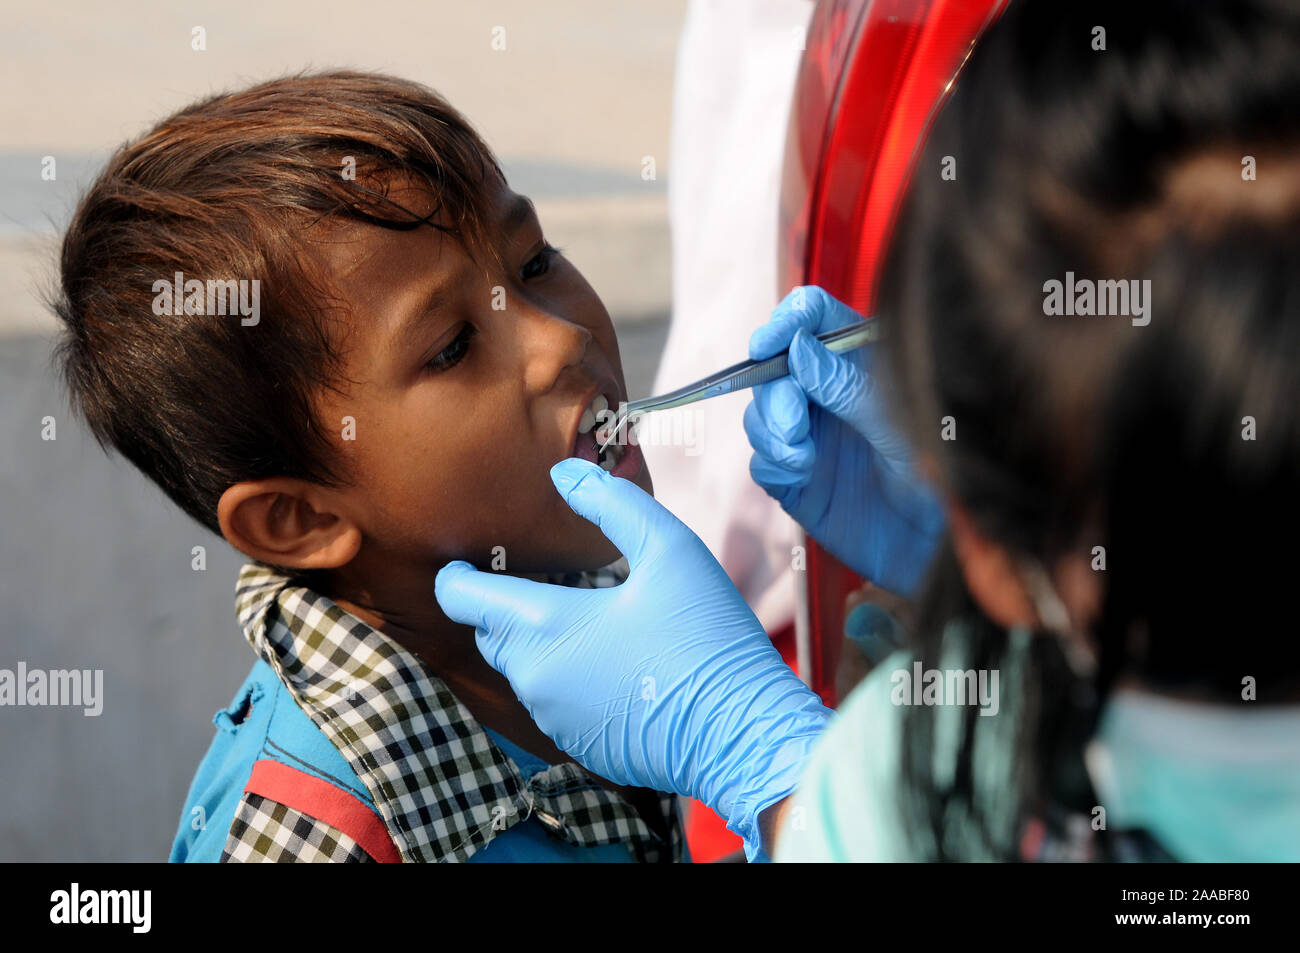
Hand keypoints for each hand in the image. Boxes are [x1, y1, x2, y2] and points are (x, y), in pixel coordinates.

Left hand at [435, 458, 831, 860]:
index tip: (465, 562)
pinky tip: (619, 666)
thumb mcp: (669, 549)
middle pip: (493, 633)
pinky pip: (557, 703)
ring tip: (594, 621)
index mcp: (544, 627)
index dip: (457, 576)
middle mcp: (535, 679)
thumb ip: (611, 503)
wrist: (744, 732)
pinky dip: (572, 680)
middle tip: (552, 583)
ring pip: (525, 669)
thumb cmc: (706, 637)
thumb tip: (564, 474)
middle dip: (507, 607)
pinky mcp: (581, 746)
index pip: (463, 599)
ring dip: (544, 644)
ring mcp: (555, 719)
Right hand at [744, 286, 945, 596]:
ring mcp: (813, 437)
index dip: (788, 321)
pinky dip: (772, 464)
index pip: (815, 318)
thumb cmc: (942, 475)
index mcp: (862, 363)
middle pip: (775, 367)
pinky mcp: (798, 481)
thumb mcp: (899, 422)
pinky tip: (800, 475)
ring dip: (771, 431)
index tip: (770, 342)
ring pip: (762, 414)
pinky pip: (762, 461)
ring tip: (802, 458)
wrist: (943, 547)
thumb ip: (846, 386)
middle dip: (775, 391)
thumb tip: (798, 348)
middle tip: (795, 426)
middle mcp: (831, 395)